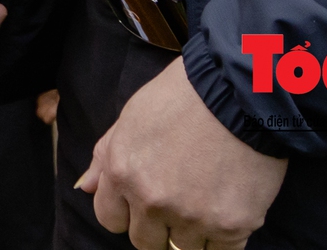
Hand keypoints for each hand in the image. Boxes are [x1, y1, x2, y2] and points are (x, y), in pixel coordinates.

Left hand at [77, 58, 285, 249]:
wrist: (241, 91)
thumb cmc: (184, 96)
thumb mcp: (132, 117)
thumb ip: (106, 156)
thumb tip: (85, 188)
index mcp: (122, 171)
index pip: (110, 219)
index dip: (126, 212)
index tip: (143, 202)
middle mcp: (151, 199)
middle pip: (145, 242)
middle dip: (157, 227)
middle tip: (178, 201)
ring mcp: (192, 216)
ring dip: (193, 233)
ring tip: (205, 200)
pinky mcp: (231, 226)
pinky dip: (224, 240)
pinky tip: (228, 211)